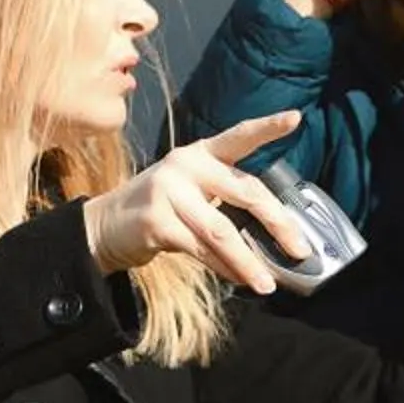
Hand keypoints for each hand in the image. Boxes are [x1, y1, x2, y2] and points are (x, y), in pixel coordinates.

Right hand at [83, 111, 314, 289]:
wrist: (103, 227)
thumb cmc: (160, 210)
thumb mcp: (191, 192)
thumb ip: (225, 201)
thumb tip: (271, 236)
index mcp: (200, 153)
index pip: (238, 136)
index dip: (267, 127)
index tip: (296, 119)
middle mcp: (185, 165)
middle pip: (244, 191)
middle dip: (277, 223)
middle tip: (300, 249)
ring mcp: (168, 191)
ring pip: (222, 230)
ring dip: (249, 261)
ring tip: (268, 283)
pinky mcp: (156, 221)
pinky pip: (200, 249)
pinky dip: (223, 268)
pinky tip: (238, 279)